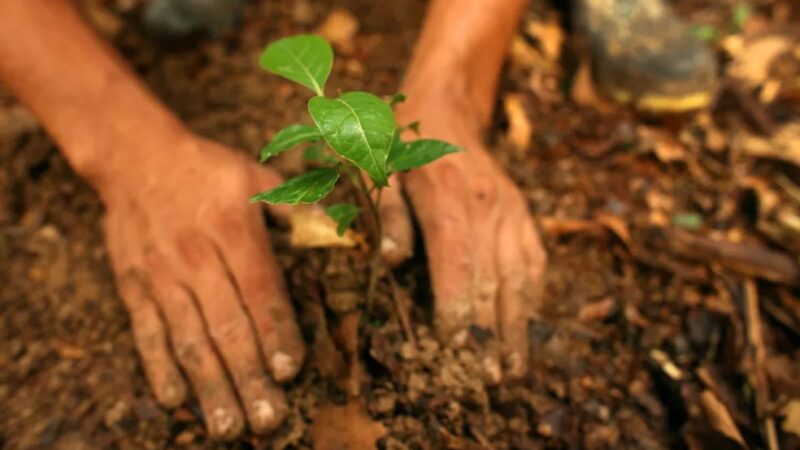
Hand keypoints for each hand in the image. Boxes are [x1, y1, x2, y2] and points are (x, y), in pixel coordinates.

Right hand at [97, 134, 303, 438]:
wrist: (135, 157)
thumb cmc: (208, 170)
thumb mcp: (257, 178)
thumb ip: (298, 211)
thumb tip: (341, 233)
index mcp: (233, 231)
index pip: (260, 291)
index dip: (276, 333)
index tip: (291, 371)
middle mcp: (196, 258)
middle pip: (226, 326)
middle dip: (248, 376)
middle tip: (267, 419)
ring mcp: (161, 275)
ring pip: (188, 338)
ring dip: (209, 385)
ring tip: (227, 425)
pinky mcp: (133, 285)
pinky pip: (146, 332)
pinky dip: (159, 368)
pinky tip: (176, 400)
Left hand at [385, 94, 546, 381]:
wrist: (444, 109)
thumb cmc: (399, 146)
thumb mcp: (377, 170)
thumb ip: (387, 215)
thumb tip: (394, 261)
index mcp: (448, 197)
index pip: (458, 263)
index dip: (457, 310)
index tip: (454, 350)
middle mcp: (487, 207)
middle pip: (493, 279)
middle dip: (490, 334)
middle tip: (487, 380)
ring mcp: (511, 211)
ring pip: (520, 277)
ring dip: (518, 327)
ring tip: (513, 371)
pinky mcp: (523, 215)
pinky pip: (534, 262)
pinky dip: (533, 299)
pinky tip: (529, 330)